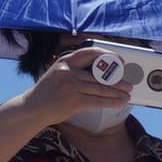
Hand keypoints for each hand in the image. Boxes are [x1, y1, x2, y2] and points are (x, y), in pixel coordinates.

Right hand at [11, 45, 135, 128]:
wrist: (32, 108)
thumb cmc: (49, 92)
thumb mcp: (58, 74)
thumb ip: (75, 71)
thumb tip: (101, 73)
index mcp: (65, 61)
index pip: (90, 52)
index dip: (107, 55)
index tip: (119, 60)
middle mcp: (68, 71)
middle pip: (99, 74)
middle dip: (117, 79)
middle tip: (129, 83)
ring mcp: (71, 85)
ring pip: (101, 88)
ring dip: (118, 92)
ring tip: (128, 94)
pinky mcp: (74, 100)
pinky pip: (98, 101)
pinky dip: (112, 102)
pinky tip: (120, 102)